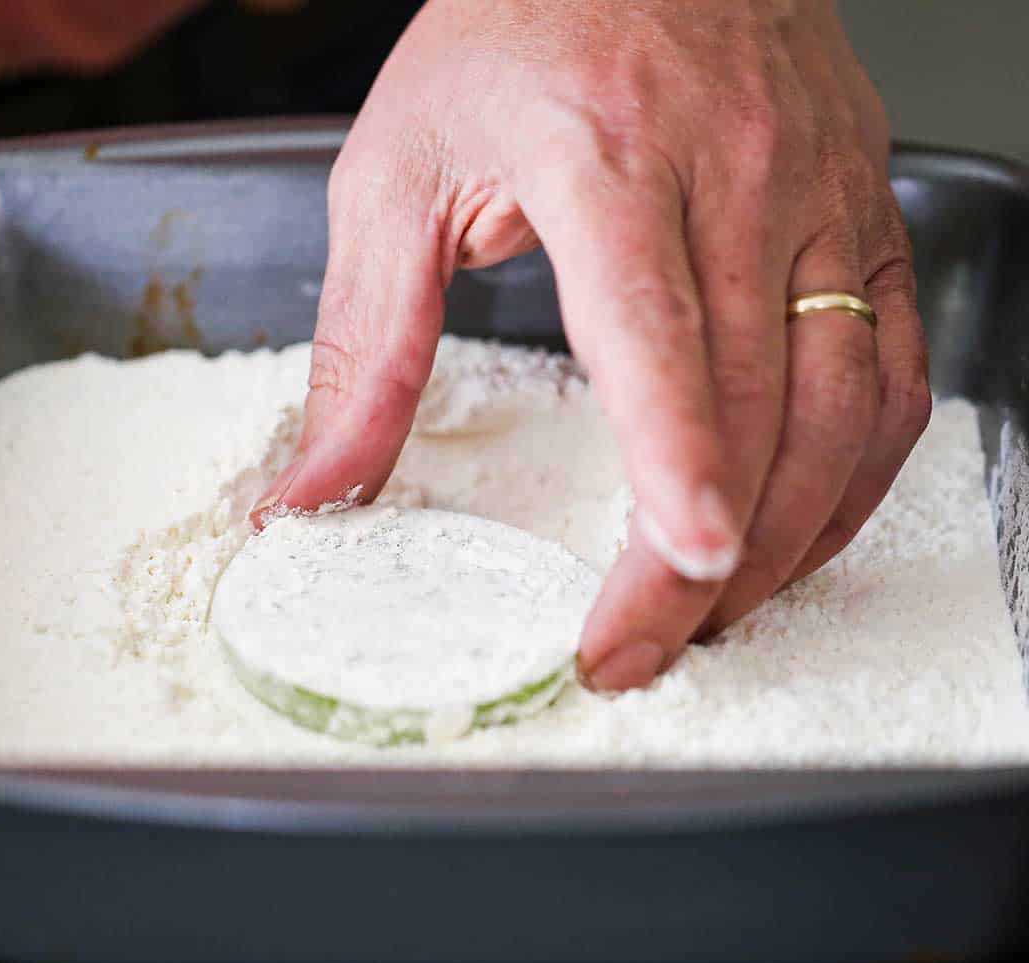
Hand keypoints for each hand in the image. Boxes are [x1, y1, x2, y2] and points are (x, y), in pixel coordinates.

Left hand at [251, 0, 929, 691]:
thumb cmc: (515, 29)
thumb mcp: (395, 170)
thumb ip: (361, 345)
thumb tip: (319, 491)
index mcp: (607, 158)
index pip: (658, 329)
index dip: (678, 457)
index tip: (685, 561)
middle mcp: (735, 179)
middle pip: (748, 405)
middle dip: (700, 561)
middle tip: (636, 652)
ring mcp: (819, 199)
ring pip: (841, 405)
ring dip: (785, 538)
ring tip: (709, 616)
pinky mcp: (865, 218)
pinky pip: (891, 372)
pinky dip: (853, 475)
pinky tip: (797, 531)